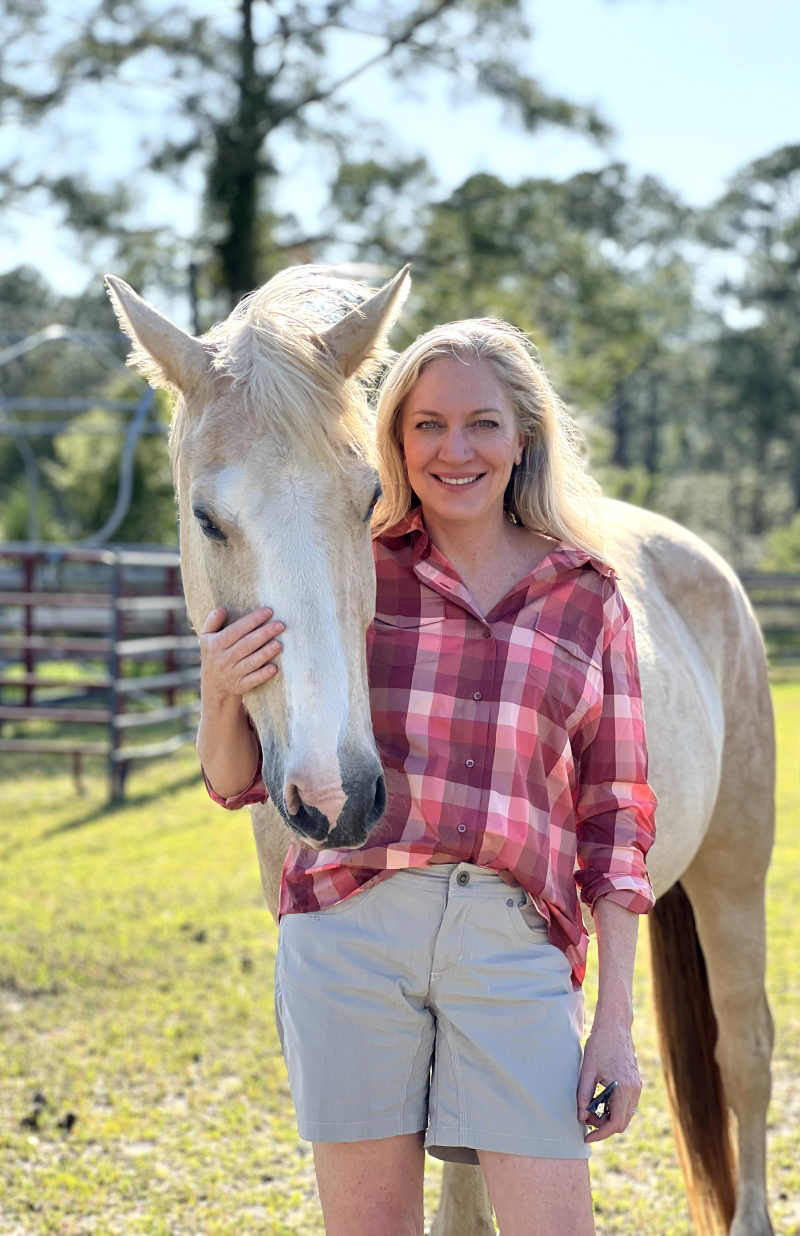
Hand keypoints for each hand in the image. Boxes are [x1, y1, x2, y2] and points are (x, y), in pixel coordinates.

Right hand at [200, 606, 283, 698]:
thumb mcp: (206, 637)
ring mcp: (232, 674)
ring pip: (251, 662)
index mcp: (215, 645)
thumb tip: (221, 609)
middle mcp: (223, 659)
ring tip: (279, 643)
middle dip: (264, 633)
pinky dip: (263, 674)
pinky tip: (274, 668)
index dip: (253, 620)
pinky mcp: (240, 686)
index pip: (236, 630)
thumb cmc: (214, 654)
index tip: (269, 611)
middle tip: (280, 625)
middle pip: (246, 644)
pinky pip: (253, 680)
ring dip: (266, 653)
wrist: (213, 685)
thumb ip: (212, 621)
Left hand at [577, 1014, 640, 1142]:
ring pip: (625, 1114)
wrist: (615, 1025)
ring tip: (589, 1107)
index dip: (600, 1133)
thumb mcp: (587, 1070)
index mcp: (624, 1089)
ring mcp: (637, 1087)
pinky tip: (599, 1099)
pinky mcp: (636, 1082)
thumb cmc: (600, 1044)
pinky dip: (614, 1108)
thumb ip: (583, 1095)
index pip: (615, 1124)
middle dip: (602, 1126)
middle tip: (585, 1117)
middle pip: (621, 1123)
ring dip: (608, 1117)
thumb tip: (580, 1116)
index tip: (586, 1136)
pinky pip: (627, 1104)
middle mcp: (634, 1091)